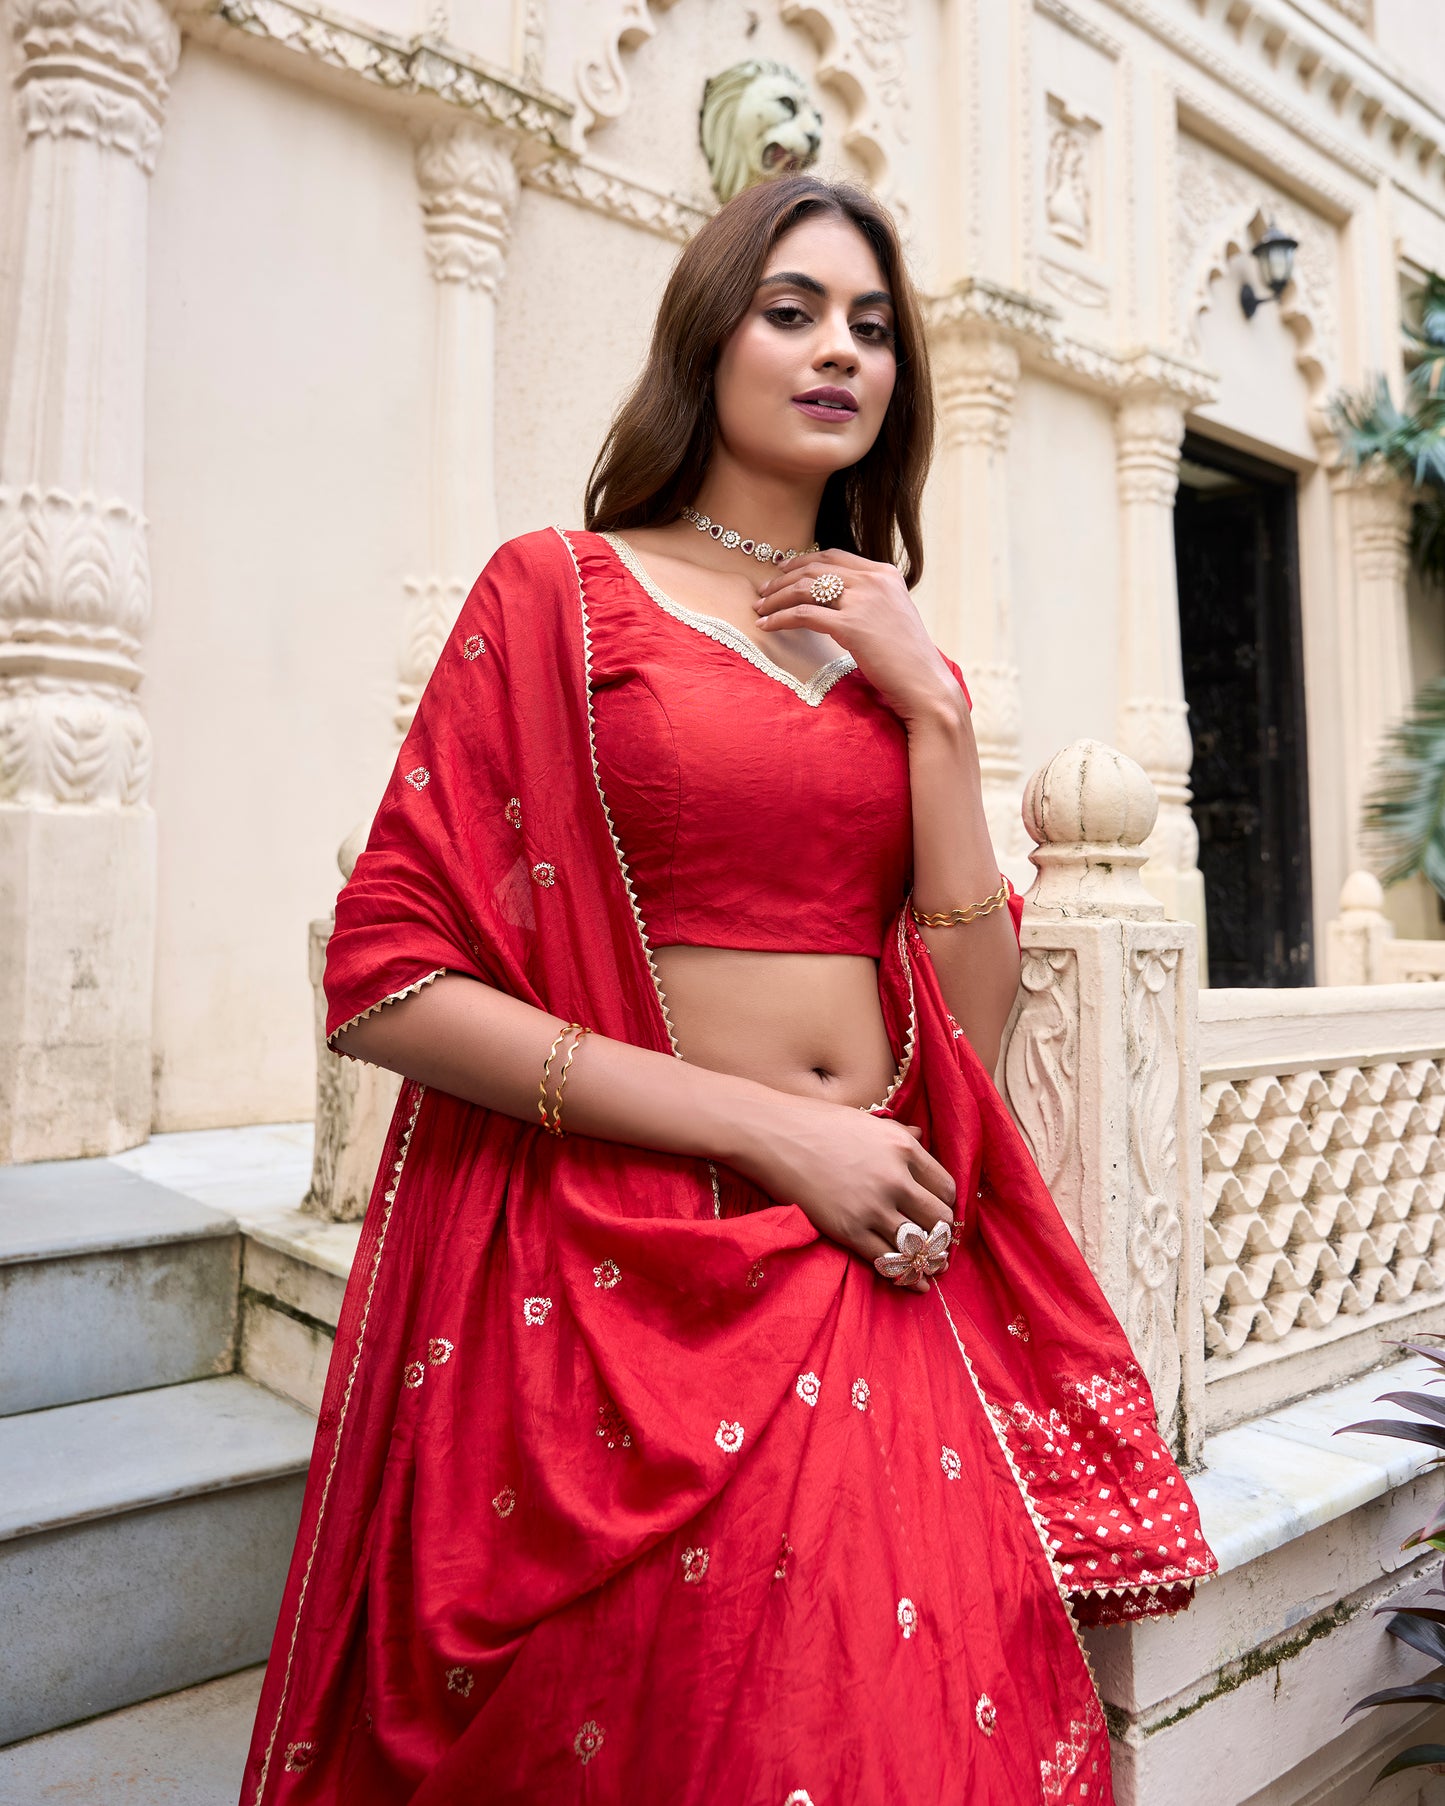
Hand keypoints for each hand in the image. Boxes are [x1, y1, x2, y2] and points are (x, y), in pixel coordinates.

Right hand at [727, 1091, 956, 1290]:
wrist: (772, 1135)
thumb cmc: (815, 1122)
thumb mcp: (866, 1121)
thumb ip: (897, 1132)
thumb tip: (919, 1134)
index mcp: (903, 1147)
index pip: (946, 1187)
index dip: (946, 1204)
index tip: (938, 1213)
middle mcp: (895, 1178)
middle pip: (939, 1219)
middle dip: (941, 1234)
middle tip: (938, 1243)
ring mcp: (872, 1206)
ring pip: (919, 1244)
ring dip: (929, 1260)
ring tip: (932, 1267)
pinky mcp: (849, 1230)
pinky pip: (888, 1261)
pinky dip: (907, 1276)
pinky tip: (915, 1283)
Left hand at [754, 550, 962, 728]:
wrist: (926, 684)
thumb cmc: (907, 659)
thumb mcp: (892, 616)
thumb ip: (869, 600)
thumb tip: (835, 600)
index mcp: (885, 574)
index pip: (834, 556)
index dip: (803, 561)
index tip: (782, 570)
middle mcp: (874, 580)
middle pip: (815, 568)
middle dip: (783, 578)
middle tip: (763, 591)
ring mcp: (863, 601)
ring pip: (804, 588)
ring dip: (775, 597)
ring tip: (759, 609)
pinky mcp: (852, 626)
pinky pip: (803, 615)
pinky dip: (779, 619)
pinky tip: (766, 626)